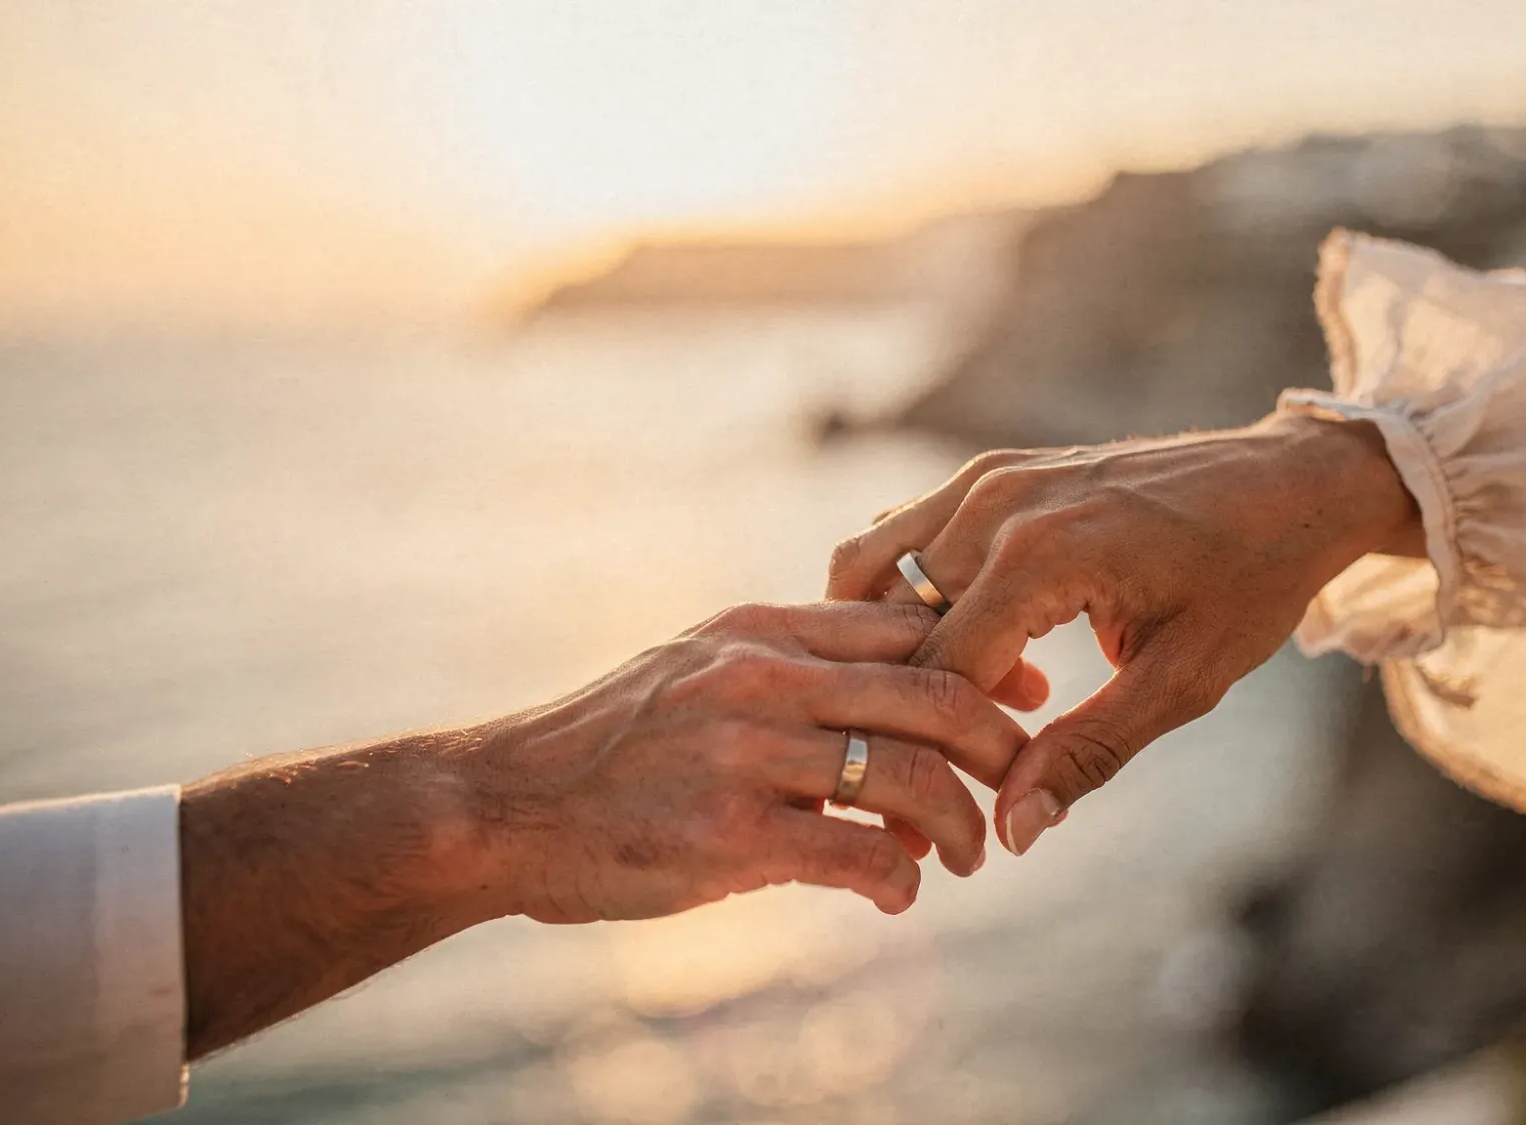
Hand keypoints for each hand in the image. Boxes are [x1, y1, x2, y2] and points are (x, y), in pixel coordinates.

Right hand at [463, 601, 1026, 919]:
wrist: (502, 805)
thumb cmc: (609, 743)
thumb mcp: (696, 666)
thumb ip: (786, 665)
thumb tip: (887, 686)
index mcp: (760, 629)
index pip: (907, 622)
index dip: (983, 657)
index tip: (1023, 695)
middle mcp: (760, 678)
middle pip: (932, 692)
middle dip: (1000, 742)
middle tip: (1023, 780)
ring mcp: (744, 754)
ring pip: (909, 776)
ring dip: (961, 825)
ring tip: (970, 856)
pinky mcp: (727, 836)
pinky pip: (857, 856)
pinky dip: (900, 881)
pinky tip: (899, 898)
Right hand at [826, 412, 1416, 856]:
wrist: (1288, 482)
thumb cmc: (1250, 580)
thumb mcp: (1183, 682)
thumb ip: (1088, 753)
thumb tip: (1011, 833)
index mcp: (1042, 556)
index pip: (939, 672)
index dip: (932, 757)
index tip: (937, 823)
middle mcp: (996, 505)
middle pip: (892, 626)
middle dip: (899, 711)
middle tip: (925, 784)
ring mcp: (987, 477)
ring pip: (871, 570)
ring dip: (889, 646)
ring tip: (945, 709)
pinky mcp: (991, 470)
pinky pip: (903, 536)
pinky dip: (904, 597)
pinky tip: (971, 649)